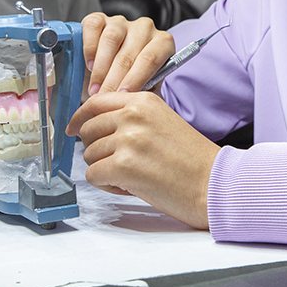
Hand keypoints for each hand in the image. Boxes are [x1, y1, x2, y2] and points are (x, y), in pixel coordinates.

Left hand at [66, 91, 219, 228]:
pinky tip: (130, 186)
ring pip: (89, 155)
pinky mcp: (123, 166)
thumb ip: (132, 116)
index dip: (80, 118)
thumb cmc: (192, 159)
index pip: (95, 102)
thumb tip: (96, 123)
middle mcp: (133, 116)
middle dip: (97, 148)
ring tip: (133, 175)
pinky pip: (93, 175)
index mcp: (143, 101)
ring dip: (105, 169)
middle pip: (88, 130)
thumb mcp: (162, 121)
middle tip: (119, 161)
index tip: (72, 128)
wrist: (213, 183)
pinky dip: (108, 185)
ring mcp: (127, 140)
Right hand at [82, 13, 174, 95]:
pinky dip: (90, 48)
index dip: (136, 78)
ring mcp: (122, 22)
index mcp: (163, 43)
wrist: (115, 73)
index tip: (123, 95)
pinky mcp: (100, 18)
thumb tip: (135, 103)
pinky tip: (89, 66)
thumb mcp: (145, 90)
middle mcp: (145, 28)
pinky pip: (94, 27)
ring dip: (101, 68)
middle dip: (114, 80)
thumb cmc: (133, 82)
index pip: (150, 59)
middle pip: (129, 53)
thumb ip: (145, 95)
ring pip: (111, 39)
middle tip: (104, 99)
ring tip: (95, 89)